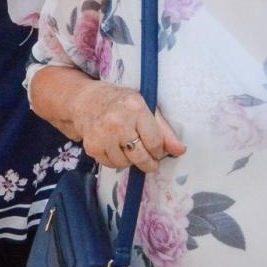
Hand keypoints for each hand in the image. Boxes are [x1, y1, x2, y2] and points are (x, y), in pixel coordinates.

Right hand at [63, 81, 185, 171]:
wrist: (86, 101)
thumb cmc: (120, 104)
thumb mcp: (145, 108)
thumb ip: (164, 130)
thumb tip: (180, 150)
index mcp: (135, 109)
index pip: (155, 142)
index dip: (158, 150)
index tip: (156, 150)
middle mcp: (118, 122)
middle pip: (141, 157)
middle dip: (148, 163)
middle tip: (149, 162)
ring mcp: (103, 136)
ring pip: (126, 163)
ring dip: (130, 160)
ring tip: (127, 147)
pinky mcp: (92, 147)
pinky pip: (111, 165)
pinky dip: (115, 160)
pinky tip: (114, 147)